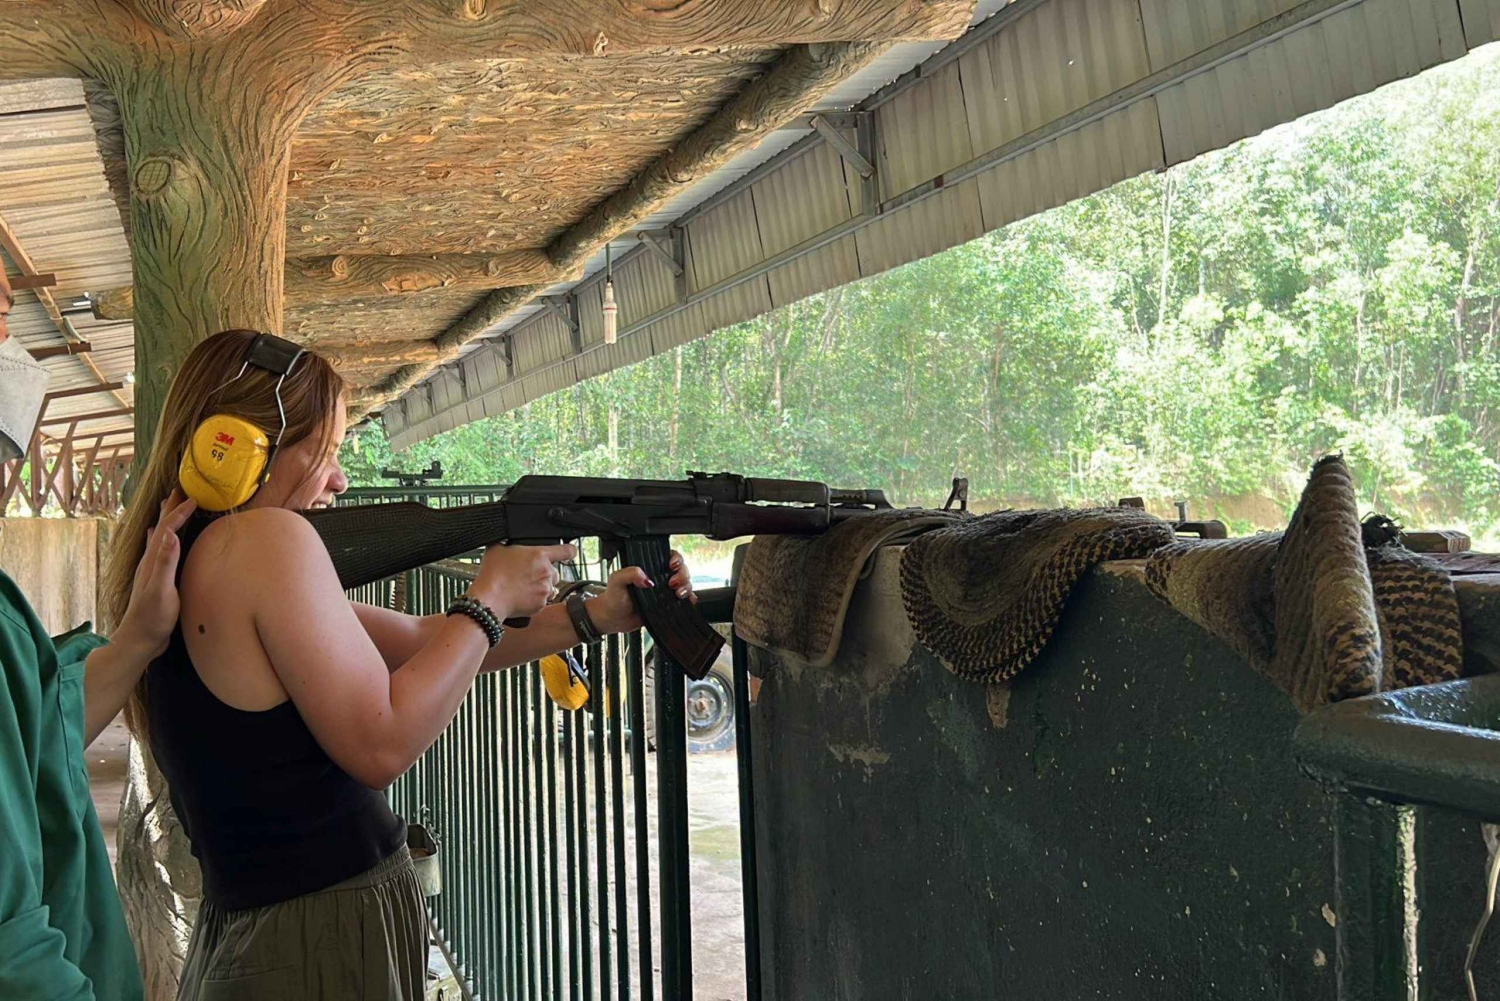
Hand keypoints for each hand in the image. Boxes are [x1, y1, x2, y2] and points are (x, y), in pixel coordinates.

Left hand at [113, 489, 196, 659]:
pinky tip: (159, 538)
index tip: (195, 497)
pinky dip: (163, 537)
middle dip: (170, 508)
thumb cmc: (152, 618)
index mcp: (153, 560)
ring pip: (160, 537)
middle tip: (179, 489)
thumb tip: (170, 533)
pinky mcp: (156, 579)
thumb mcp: (161, 590)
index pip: (168, 529)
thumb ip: (165, 562)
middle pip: (161, 528)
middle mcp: (151, 561)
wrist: (139, 640)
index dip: (180, 512)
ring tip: (170, 506)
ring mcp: (152, 570)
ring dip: (166, 520)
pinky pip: (160, 550)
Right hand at [474, 543, 575, 619]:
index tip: (571, 552)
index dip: (569, 550)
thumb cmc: (492, 574)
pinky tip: (520, 596)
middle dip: (544, 573)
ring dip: (539, 586)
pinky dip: (534, 599)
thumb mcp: (497, 548)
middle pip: (554, 571)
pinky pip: (542, 600)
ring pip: (548, 587)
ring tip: (521, 586)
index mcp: (539, 555)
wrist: (489, 598)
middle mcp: (546, 572)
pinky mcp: (541, 604)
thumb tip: (506, 540)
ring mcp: (545, 589)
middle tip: (527, 575)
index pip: (565, 551)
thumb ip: (508, 543)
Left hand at [586, 550, 694, 634]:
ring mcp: (665, 591)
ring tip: (677, 594)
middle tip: (672, 583)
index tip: (672, 565)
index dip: (676, 559)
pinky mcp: (668, 605)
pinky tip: (687, 601)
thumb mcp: (616, 580)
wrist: (613, 619)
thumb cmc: (613, 598)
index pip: (669, 556)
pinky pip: (685, 600)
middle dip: (682, 575)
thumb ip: (629, 573)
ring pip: (685, 583)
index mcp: (649, 567)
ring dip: (686, 587)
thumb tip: (646, 577)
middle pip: (681, 570)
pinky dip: (690, 599)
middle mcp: (660, 578)